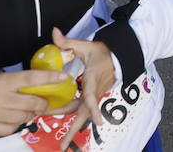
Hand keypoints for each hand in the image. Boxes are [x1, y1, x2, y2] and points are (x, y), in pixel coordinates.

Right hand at [0, 70, 60, 135]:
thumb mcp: (4, 78)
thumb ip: (23, 81)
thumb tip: (48, 81)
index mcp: (4, 81)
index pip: (30, 78)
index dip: (48, 78)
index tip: (62, 77)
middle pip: (31, 102)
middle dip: (42, 103)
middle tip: (43, 102)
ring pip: (24, 117)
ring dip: (29, 114)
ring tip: (25, 110)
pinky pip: (12, 129)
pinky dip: (16, 125)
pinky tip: (13, 118)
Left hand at [50, 27, 115, 151]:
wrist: (118, 57)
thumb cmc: (103, 52)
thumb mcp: (86, 45)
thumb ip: (68, 41)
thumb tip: (54, 32)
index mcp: (92, 79)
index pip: (92, 95)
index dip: (93, 107)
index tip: (97, 121)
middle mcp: (94, 91)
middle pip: (85, 114)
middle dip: (75, 130)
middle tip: (64, 146)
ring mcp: (94, 96)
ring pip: (83, 115)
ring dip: (73, 129)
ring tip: (63, 145)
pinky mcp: (93, 98)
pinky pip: (83, 111)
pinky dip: (75, 121)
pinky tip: (68, 132)